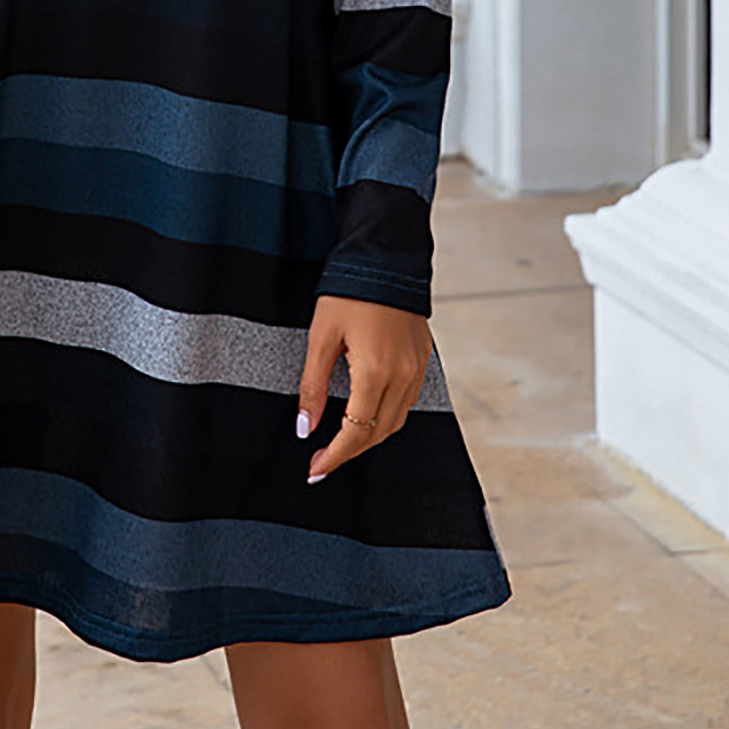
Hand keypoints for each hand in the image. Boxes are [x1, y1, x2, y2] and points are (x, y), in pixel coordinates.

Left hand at [297, 295, 432, 482]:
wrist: (385, 258)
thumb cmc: (349, 293)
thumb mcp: (321, 336)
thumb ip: (313, 385)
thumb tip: (305, 427)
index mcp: (376, 372)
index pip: (356, 432)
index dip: (334, 456)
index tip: (314, 470)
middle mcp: (403, 377)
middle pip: (377, 433)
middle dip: (348, 453)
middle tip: (321, 461)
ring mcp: (417, 370)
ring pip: (395, 422)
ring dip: (368, 438)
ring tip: (340, 443)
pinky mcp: (422, 360)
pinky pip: (406, 403)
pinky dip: (386, 418)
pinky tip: (366, 415)